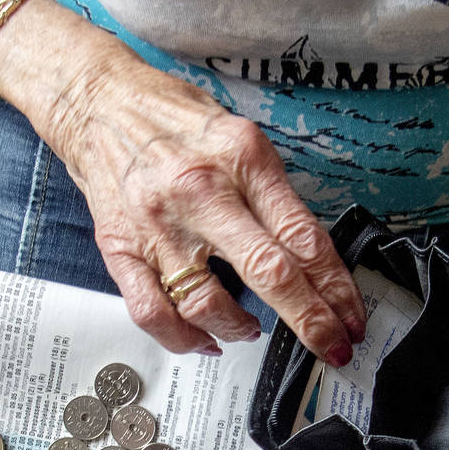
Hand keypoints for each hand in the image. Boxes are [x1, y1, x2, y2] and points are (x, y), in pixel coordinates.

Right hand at [51, 50, 366, 359]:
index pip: (303, 236)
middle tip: (332, 348)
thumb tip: (311, 255)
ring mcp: (158, 225)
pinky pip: (154, 312)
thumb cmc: (174, 118)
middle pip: (269, 273)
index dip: (336, 286)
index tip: (351, 316)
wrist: (97, 101)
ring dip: (242, 330)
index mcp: (242, 159)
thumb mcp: (242, 137)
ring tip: (254, 331)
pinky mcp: (122, 248)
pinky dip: (185, 338)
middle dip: (311, 321)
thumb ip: (273, 194)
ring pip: (208, 304)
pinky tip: (207, 338)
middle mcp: (201, 193)